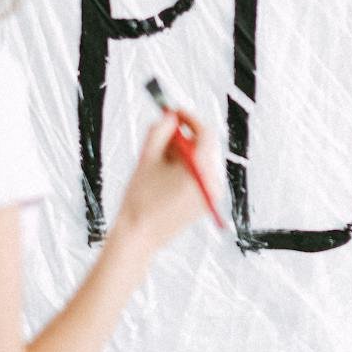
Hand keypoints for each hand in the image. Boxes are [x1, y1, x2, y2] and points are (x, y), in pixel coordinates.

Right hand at [111, 109, 221, 253]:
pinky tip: (164, 177)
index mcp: (202, 169)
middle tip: (162, 136)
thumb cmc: (140, 199)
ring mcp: (212, 196)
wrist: (138, 239)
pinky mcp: (206, 205)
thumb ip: (160, 131)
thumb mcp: (147, 158)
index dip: (189, 119)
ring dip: (183, 155)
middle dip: (184, 138)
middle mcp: (214, 182)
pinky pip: (201, 177)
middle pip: (205, 147)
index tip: (174, 112)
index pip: (205, 133)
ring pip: (202, 162)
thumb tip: (170, 116)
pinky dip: (186, 170)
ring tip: (159, 161)